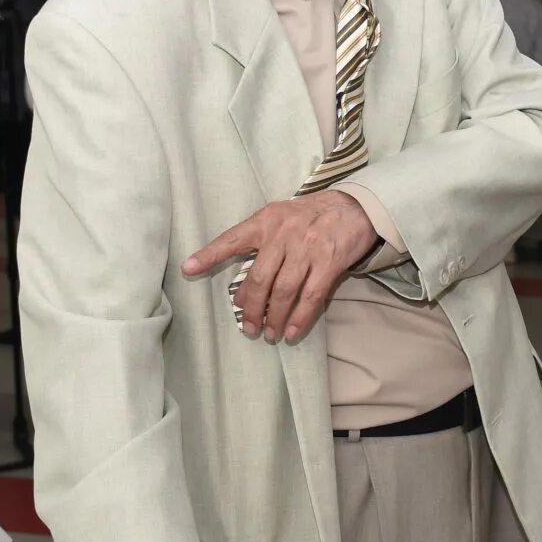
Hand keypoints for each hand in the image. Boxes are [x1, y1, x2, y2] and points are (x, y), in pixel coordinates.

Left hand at [183, 191, 378, 341]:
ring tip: (270, 334)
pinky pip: (311, 296)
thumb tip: (240, 289)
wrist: (353, 207)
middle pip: (260, 278)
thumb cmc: (309, 217)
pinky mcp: (329, 262)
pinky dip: (300, 318)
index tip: (187, 268)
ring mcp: (307, 248)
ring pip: (283, 291)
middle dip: (250, 308)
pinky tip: (292, 332)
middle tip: (248, 329)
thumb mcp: (278, 220)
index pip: (232, 239)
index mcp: (265, 221)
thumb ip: (258, 247)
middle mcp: (283, 233)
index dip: (209, 255)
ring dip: (274, 318)